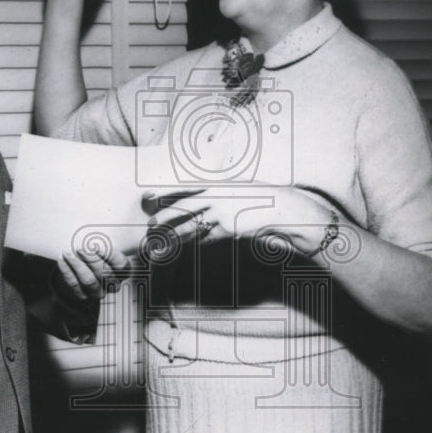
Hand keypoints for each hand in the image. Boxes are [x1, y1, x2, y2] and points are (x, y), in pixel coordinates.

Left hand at [55, 247, 131, 300]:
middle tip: (79, 248)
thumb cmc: (98, 253)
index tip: (96, 246)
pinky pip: (74, 284)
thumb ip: (104, 242)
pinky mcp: (83, 295)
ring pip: (88, 280)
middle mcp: (113, 283)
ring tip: (67, 253)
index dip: (109, 256)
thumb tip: (94, 235)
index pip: (120, 265)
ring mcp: (98, 291)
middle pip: (104, 273)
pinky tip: (61, 260)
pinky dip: (66, 271)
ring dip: (77, 265)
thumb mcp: (105, 246)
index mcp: (123, 271)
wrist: (84, 267)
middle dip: (91, 260)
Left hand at [142, 185, 332, 252]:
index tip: (147, 195)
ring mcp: (222, 213)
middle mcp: (217, 196)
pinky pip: (207, 239)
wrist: (284, 209)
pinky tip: (184, 250)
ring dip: (173, 237)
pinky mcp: (228, 230)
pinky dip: (194, 246)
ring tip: (158, 244)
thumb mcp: (238, 186)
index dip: (164, 191)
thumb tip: (199, 194)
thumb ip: (218, 190)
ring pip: (191, 227)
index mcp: (217, 182)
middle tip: (150, 225)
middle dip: (164, 217)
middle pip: (183, 207)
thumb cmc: (261, 197)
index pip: (184, 186)